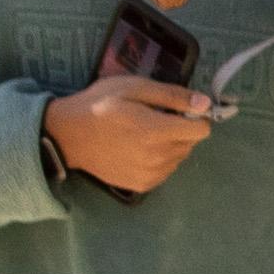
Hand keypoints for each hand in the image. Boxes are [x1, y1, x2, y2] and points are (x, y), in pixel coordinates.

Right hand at [48, 74, 223, 194]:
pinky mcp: (142, 185)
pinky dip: (160, 160)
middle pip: (191, 143)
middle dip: (180, 129)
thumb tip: (206, 104)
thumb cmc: (100, 105)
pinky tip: (139, 149)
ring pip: (179, 157)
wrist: (67, 135)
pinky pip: (166, 171)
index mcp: (157, 132)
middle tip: (154, 119)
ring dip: (171, 145)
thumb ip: (173, 96)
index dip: (195, 117)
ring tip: (143, 134)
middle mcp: (158, 158)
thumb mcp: (135, 87)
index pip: (202, 130)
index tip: (178, 110)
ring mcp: (150, 175)